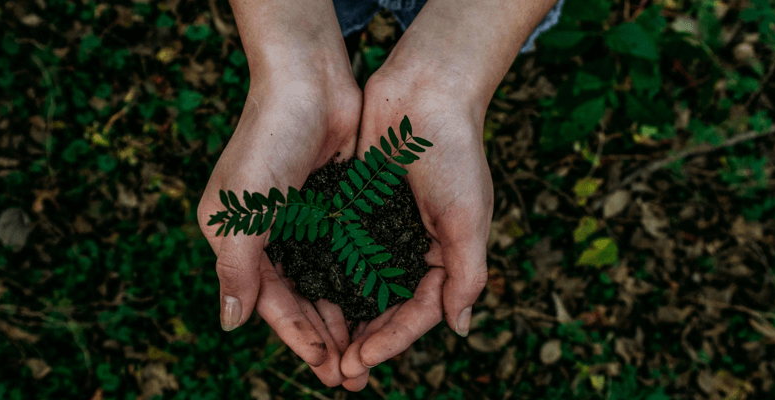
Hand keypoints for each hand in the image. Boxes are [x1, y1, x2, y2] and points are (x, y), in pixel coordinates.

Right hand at [198, 0, 368, 386]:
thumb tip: (230, 324)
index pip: (270, 301)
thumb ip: (237, 268)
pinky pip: (347, 255)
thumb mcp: (243, 209)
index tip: (327, 366)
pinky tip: (380, 306)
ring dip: (345, 318)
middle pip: (300, 299)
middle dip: (325, 339)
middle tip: (354, 376)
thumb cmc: (268, 140)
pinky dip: (360, 282)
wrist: (309, 81)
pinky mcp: (334, 207)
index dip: (298, 336)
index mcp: (237, 239)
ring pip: (326, 283)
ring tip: (369, 353)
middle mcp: (269, 235)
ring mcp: (303, 222)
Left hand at [339, 68, 492, 389]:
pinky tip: (305, 297)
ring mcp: (383, 230)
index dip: (391, 341)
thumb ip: (466, 274)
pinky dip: (326, 276)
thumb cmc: (454, 153)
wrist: (424, 92)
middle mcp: (412, 249)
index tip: (360, 362)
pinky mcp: (356, 210)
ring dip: (342, 318)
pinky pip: (340, 252)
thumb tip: (460, 328)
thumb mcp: (468, 217)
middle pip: (386, 308)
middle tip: (336, 372)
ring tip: (319, 348)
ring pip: (359, 286)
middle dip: (364, 341)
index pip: (417, 313)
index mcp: (445, 256)